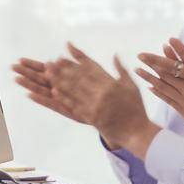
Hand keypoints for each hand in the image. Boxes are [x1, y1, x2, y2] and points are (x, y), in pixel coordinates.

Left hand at [18, 44, 156, 150]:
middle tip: (49, 62)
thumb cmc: (135, 108)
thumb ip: (121, 70)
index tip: (64, 52)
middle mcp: (102, 92)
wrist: (136, 131)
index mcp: (111, 83)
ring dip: (58, 81)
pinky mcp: (91, 117)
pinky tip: (53, 92)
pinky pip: (75, 106)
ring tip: (46, 74)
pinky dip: (63, 98)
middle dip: (62, 69)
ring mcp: (96, 105)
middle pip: (78, 77)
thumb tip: (114, 55)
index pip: (90, 68)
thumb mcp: (132, 86)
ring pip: (74, 90)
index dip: (76, 59)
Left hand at [136, 36, 183, 145]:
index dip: (158, 58)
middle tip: (139, 57)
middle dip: (151, 65)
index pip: (173, 65)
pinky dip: (158, 92)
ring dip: (149, 77)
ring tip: (138, 70)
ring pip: (164, 87)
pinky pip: (168, 100)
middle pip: (165, 75)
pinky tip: (151, 87)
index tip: (146, 53)